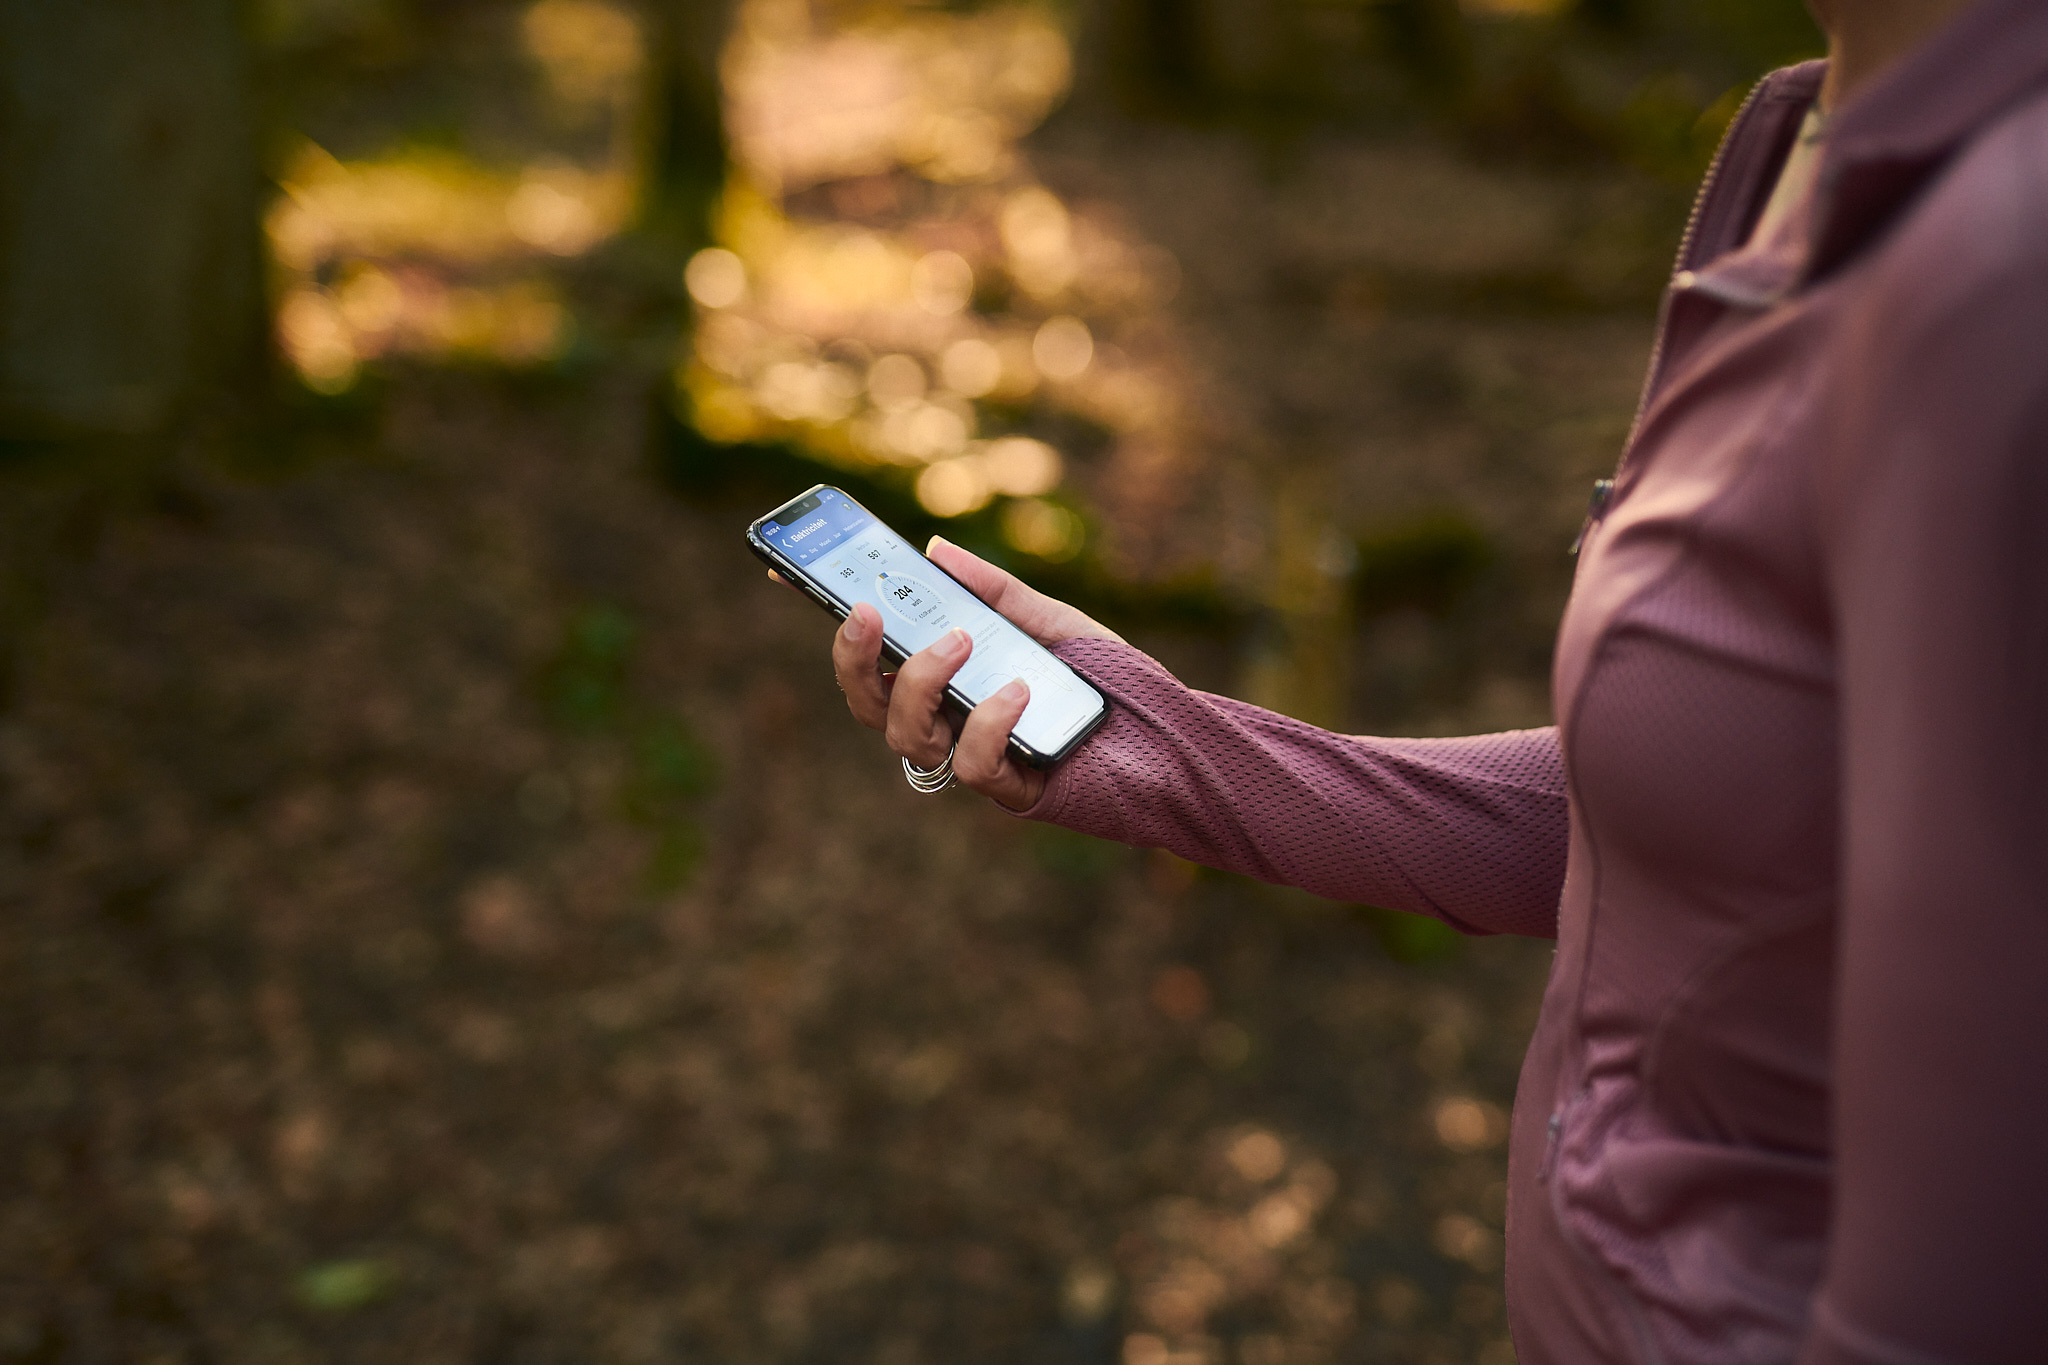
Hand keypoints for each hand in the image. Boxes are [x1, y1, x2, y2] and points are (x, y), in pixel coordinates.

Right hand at [780, 536, 1119, 810]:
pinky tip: (1016, 688)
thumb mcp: (1052, 620)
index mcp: (950, 679)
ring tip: (959, 641)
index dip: (828, 622)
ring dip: (921, 683)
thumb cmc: (1112, 681)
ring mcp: (974, 757)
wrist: (1177, 736)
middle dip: (854, 658)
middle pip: (868, 703)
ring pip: (904, 736)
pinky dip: (988, 721)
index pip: (873, 656)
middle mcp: (950, 721)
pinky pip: (971, 765)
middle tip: (868, 611)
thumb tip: (933, 549)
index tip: (786, 572)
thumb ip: (994, 592)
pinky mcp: (1010, 789)